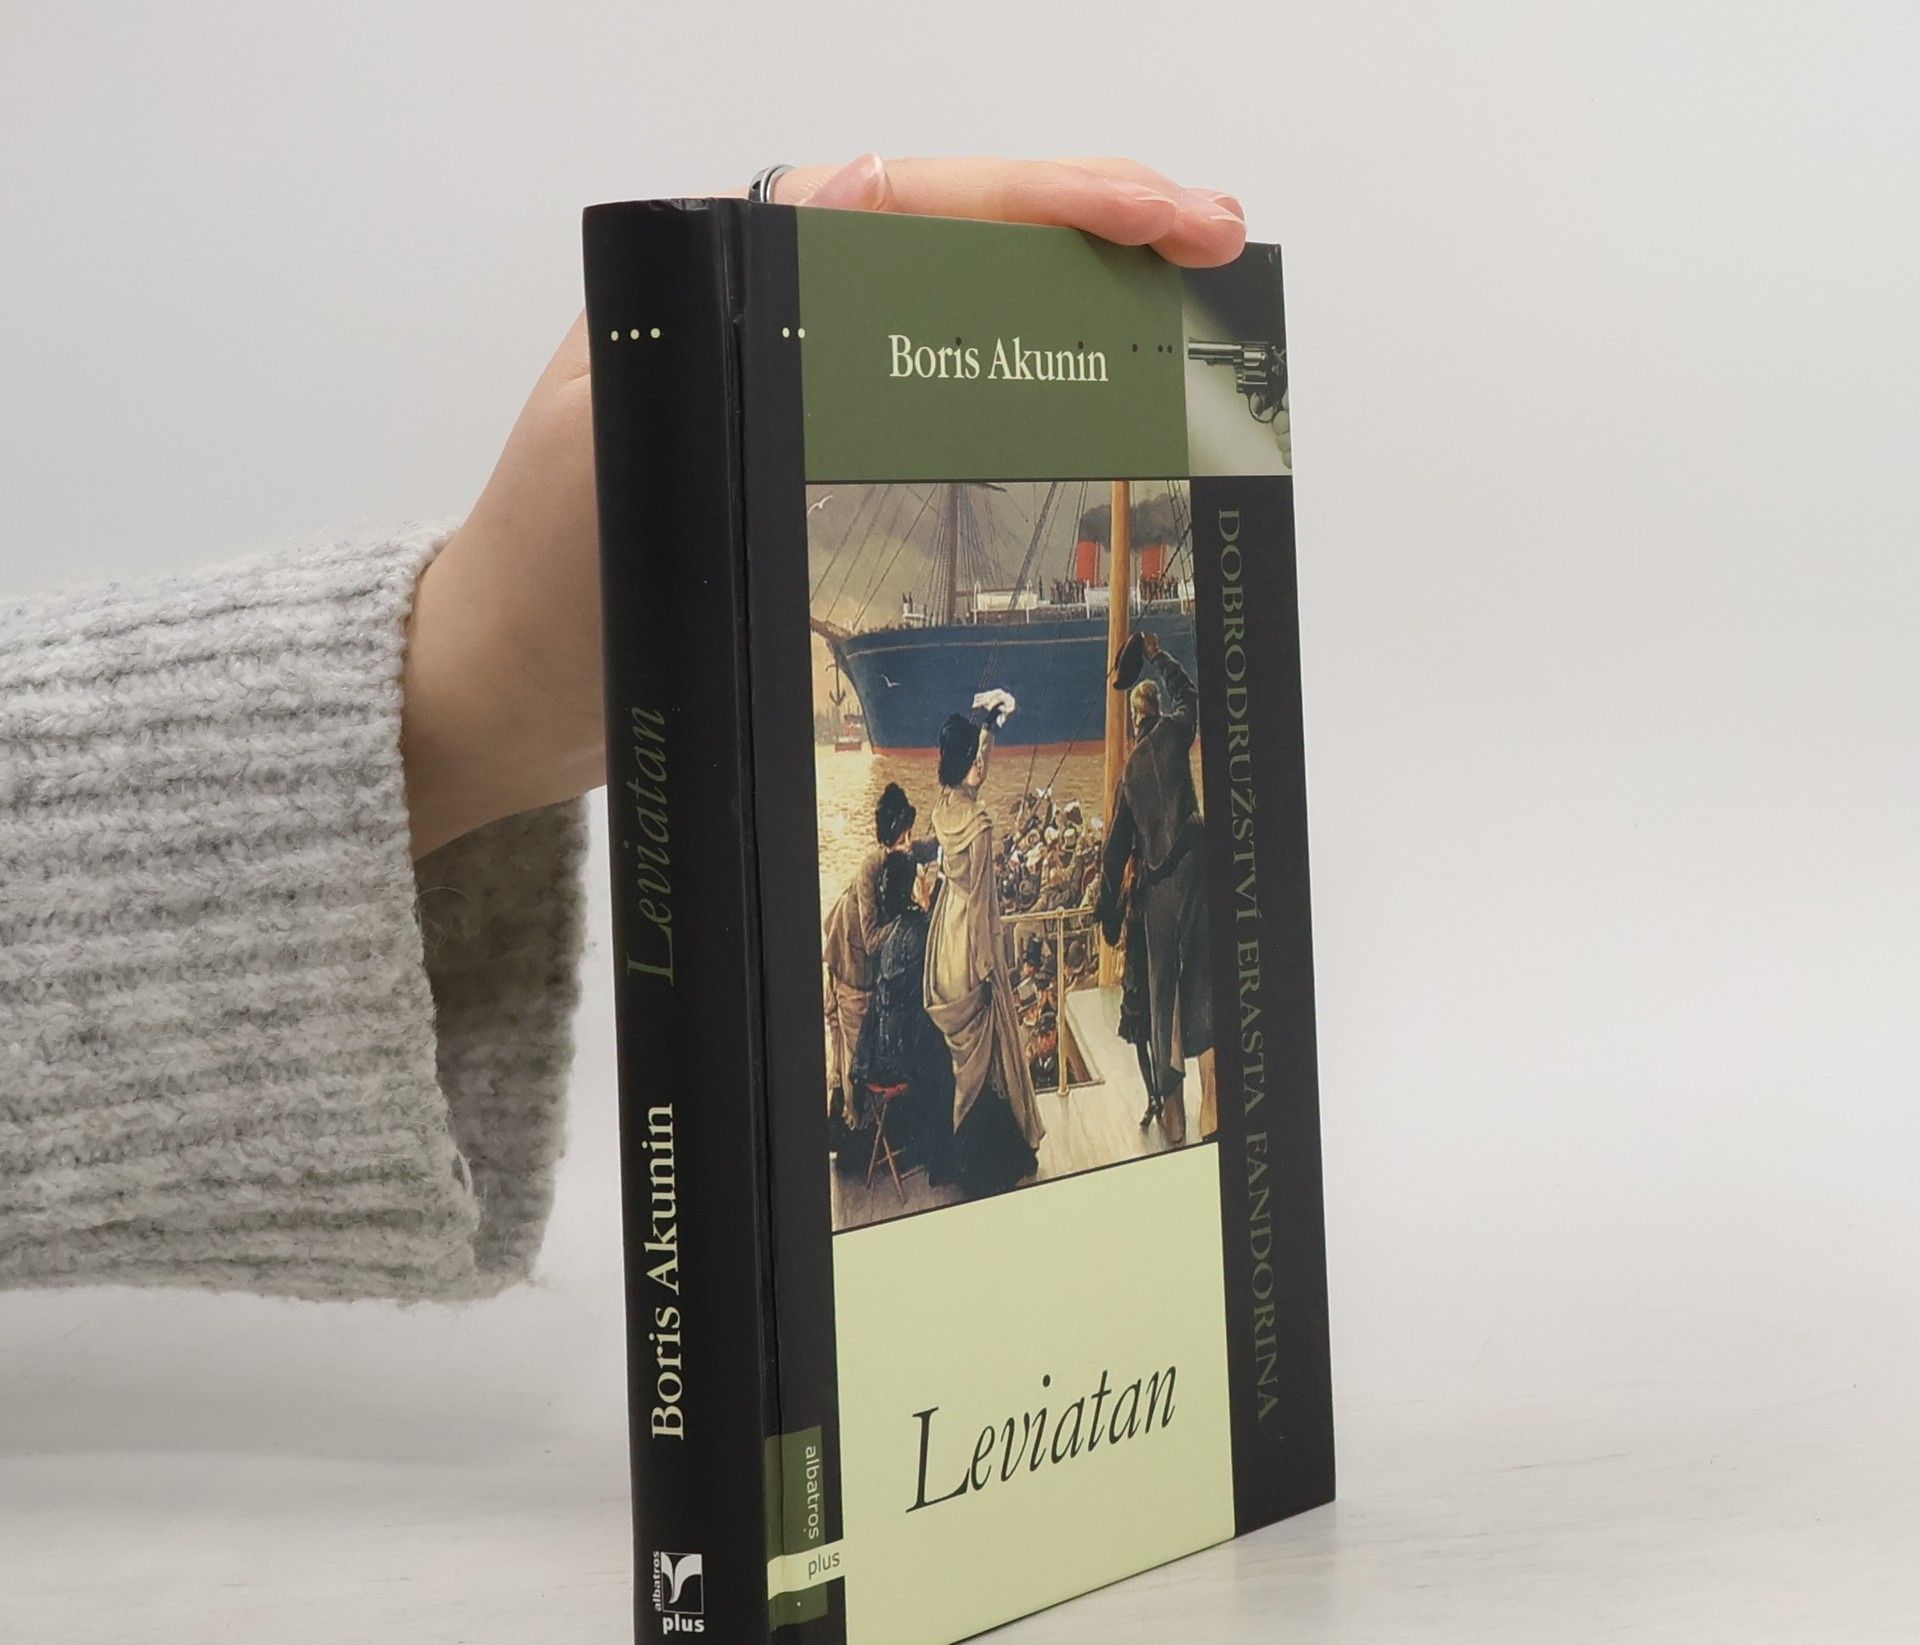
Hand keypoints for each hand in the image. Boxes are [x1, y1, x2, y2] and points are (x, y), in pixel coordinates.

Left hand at [401, 156, 1246, 856]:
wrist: (510, 694)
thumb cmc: (544, 588)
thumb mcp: (608, 443)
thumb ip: (708, 331)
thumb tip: (844, 194)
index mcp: (728, 285)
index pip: (913, 206)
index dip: (1049, 199)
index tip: (1158, 217)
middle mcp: (774, 316)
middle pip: (958, 238)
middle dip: (1093, 229)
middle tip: (1210, 248)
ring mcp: (801, 388)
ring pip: (962, 309)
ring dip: (1075, 297)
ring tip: (1180, 304)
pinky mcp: (816, 460)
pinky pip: (941, 396)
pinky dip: (1028, 384)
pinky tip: (1096, 395)